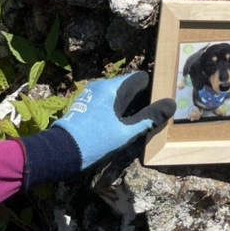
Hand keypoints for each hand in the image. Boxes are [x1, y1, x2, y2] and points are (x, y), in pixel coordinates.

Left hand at [57, 72, 175, 168]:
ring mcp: (90, 94)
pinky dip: (114, 109)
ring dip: (126, 106)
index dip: (151, 90)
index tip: (156, 106)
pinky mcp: (84, 104)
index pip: (140, 77)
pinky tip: (115, 126)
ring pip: (116, 94)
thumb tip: (171, 104)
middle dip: (140, 99)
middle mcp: (101, 85)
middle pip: (129, 86)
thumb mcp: (125, 132)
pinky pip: (105, 101)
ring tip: (132, 124)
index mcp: (112, 87)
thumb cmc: (94, 141)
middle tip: (148, 118)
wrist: (58, 152)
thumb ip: (149, 118)